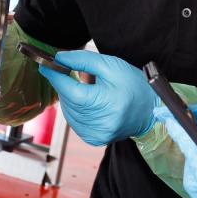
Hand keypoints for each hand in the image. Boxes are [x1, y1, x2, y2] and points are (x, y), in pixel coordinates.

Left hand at [37, 50, 156, 145]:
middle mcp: (99, 123)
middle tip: (72, 72)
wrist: (151, 110)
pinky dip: (76, 109)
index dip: (55, 76)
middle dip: (65, 85)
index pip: (70, 90)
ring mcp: (95, 134)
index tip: (45, 65)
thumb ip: (83, 60)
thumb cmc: (134, 85)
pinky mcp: (94, 139)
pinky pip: (74, 121)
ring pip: (68, 111)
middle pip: (68, 100)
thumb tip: (59, 58)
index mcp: (104, 103)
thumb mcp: (111, 65)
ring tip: (88, 88)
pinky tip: (88, 102)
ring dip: (71, 97)